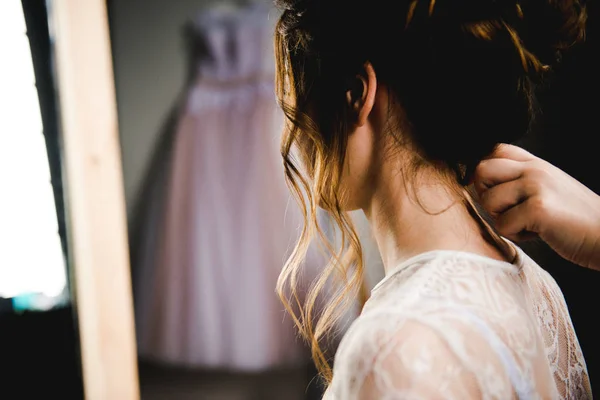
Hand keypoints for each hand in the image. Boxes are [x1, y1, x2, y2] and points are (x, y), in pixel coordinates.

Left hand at [473, 144, 599, 270]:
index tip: (495, 193)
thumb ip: (522, 179)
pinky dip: (516, 235)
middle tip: (507, 210)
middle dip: (485, 195)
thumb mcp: (549, 188)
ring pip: (488, 200)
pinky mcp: (539, 209)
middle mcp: (535, 169)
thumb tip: (478, 180)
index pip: (494, 150)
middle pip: (482, 170)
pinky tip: (538, 233)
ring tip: (528, 223)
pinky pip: (502, 224)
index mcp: (536, 163)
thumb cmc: (575, 219)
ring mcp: (537, 186)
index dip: (485, 173)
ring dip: (502, 219)